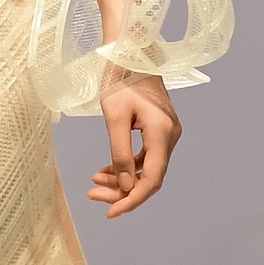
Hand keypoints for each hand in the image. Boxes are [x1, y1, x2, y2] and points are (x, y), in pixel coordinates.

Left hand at [87, 73, 181, 217]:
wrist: (131, 52)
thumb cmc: (120, 78)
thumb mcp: (114, 117)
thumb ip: (120, 154)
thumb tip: (125, 186)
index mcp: (162, 133)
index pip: (151, 179)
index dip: (132, 199)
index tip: (111, 212)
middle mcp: (170, 136)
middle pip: (149, 177)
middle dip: (122, 191)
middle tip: (93, 196)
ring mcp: (167, 133)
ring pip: (146, 168)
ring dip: (122, 179)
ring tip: (95, 183)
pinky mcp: (159, 129)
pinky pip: (145, 156)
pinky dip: (127, 165)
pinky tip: (107, 170)